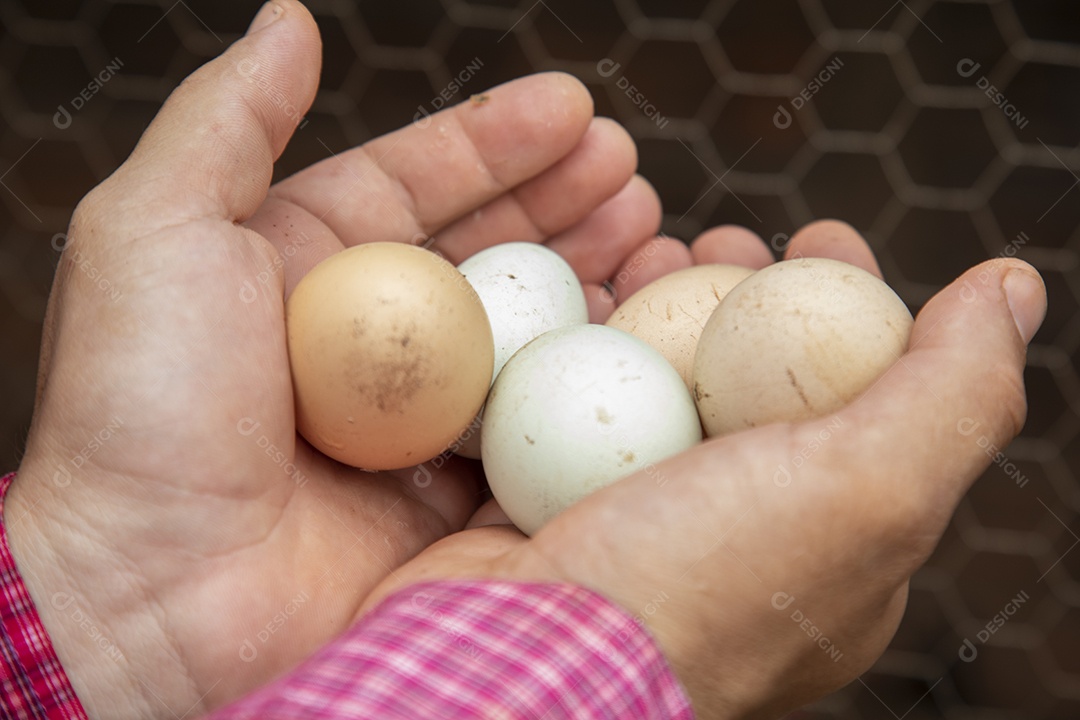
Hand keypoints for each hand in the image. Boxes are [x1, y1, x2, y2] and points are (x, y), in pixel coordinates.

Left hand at [7, 2, 666, 715]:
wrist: (156, 596)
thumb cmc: (143, 408)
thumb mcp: (154, 231)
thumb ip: (225, 119)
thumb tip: (287, 22)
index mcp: (297, 267)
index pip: (414, 182)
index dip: (495, 140)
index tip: (575, 107)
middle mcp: (360, 341)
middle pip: (484, 252)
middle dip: (563, 202)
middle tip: (633, 173)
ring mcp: (410, 420)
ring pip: (521, 332)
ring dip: (589, 280)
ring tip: (653, 236)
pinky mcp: (448, 495)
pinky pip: (531, 423)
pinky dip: (586, 382)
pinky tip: (631, 338)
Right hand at [357, 220, 1046, 718]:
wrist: (514, 665)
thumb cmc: (699, 589)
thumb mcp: (867, 494)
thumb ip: (953, 393)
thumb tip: (1013, 287)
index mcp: (823, 544)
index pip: (859, 399)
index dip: (847, 305)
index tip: (817, 235)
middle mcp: (728, 533)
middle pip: (746, 379)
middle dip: (741, 293)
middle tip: (719, 239)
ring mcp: (627, 519)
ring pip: (652, 382)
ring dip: (653, 305)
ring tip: (643, 251)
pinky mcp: (541, 505)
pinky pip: (565, 403)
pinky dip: (572, 344)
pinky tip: (568, 298)